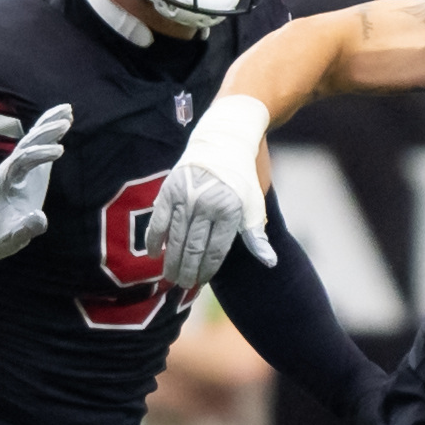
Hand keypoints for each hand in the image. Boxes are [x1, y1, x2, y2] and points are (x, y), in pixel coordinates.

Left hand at [0, 104, 67, 259]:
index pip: (21, 161)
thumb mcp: (12, 238)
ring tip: (68, 111)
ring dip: (48, 124)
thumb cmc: (2, 235)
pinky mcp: (29, 165)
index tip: (59, 152)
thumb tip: (39, 220)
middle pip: (27, 144)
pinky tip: (65, 117)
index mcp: (6, 182)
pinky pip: (39, 143)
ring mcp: (19, 164)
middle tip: (65, 123)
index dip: (40, 154)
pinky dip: (50, 129)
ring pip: (32, 139)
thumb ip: (24, 230)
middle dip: (45, 133)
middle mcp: (11, 167)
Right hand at [146, 92, 272, 290]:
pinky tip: (154, 253)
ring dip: (170, 261)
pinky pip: (159, 220)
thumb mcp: (253, 205)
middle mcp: (207, 205)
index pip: (215, 251)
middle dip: (186, 271)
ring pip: (175, 238)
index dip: (207, 270)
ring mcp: (186, 197)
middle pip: (193, 248)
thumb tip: (270, 263)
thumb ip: (256, 236)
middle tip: (182, 284)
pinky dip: (155, 238)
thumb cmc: (240, 178)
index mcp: (229, 211)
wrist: (223, 140)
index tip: (200, 282)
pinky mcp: (170, 189)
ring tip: (169, 276)